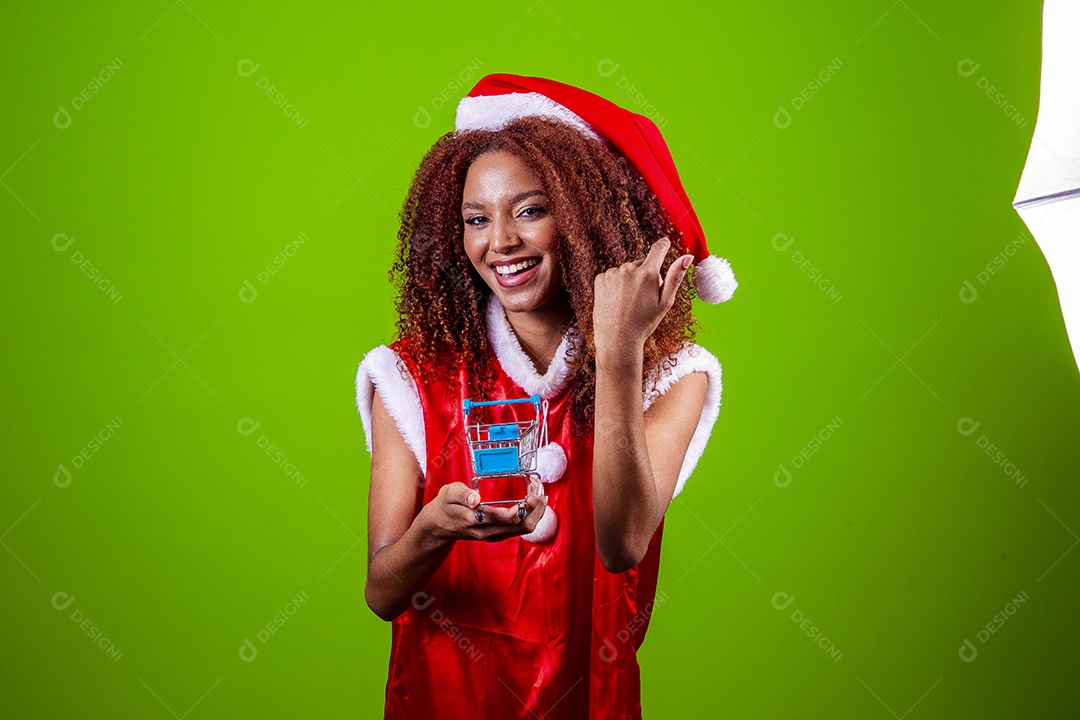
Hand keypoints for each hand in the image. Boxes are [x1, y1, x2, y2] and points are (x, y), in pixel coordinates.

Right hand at [421, 477, 546, 543]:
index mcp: (477, 520)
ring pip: (525, 529)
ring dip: (537, 512)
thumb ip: (462, 494)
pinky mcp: (498, 535)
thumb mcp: (448, 493)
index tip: (533, 488)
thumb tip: (475, 499)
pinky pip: (521, 529)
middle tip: (541, 488)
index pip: (508, 518)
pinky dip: (532, 516)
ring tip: (542, 493)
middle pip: (523, 526)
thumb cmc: (445, 506)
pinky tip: (535, 503)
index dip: (526, 505)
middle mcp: (488, 532)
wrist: (438, 527)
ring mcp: (494, 535)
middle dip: (537, 508)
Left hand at [592, 237, 691, 363]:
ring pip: (626, 271)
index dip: (663, 245)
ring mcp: (612, 273)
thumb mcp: (665, 302)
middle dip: (645, 276)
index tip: (665, 243)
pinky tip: (616, 301)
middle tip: (643, 299)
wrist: (617, 340)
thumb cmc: (644, 323)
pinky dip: (614, 285)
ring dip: (629, 281)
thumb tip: (687, 257)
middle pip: (642, 264)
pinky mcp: (600, 279)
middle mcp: (629, 269)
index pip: (658, 249)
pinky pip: (611, 276)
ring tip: (628, 303)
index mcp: (648, 273)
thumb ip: (676, 277)